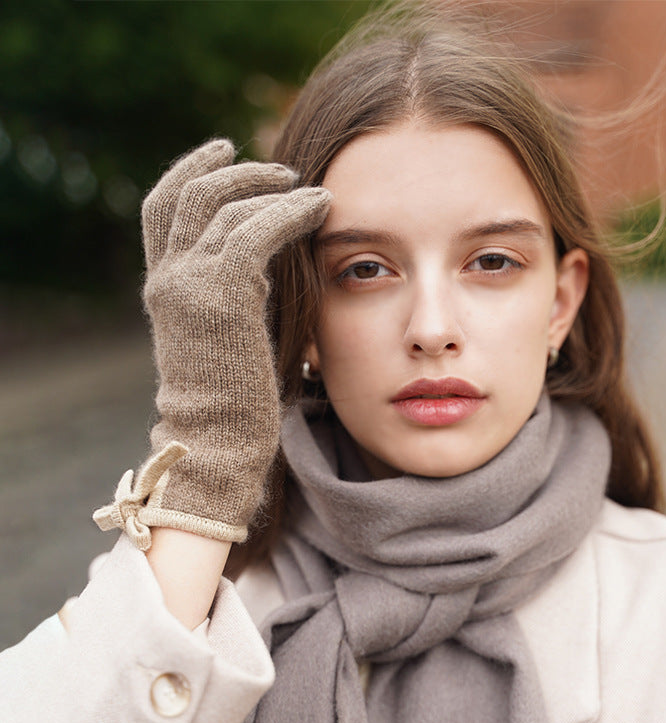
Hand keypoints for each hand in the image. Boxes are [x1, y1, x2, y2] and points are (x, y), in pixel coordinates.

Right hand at [95, 139, 329, 548]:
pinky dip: (290, 210)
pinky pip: (256, 228)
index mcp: (165, 286)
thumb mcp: (229, 334)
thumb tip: (272, 260)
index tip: (226, 152)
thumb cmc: (235, 401)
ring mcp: (190, 283)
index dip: (191, 170)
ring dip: (270, 186)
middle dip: (235, 170)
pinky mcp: (223, 294)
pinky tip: (321, 206)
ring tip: (309, 189)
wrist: (219, 445)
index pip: (163, 206)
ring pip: (223, 203)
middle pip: (190, 193)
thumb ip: (237, 293)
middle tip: (280, 169)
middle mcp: (169, 277)